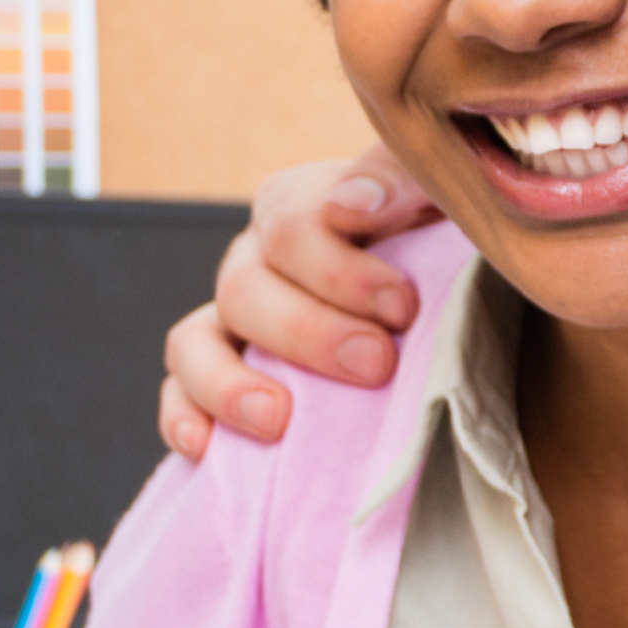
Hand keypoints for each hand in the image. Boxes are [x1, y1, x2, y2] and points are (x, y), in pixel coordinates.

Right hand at [153, 151, 446, 457]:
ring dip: (228, 383)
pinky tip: (208, 448)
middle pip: (243, 288)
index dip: (339, 269)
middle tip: (376, 364)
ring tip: (279, 420)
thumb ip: (403, 179)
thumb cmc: (446, 251)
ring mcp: (234, 323)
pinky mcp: (223, 380)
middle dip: (308, 331)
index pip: (289, 222)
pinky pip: (179, 396)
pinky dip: (185, 419)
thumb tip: (352, 201)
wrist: (448, 305)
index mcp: (304, 207)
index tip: (402, 305)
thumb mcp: (441, 202)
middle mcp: (258, 261)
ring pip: (193, 342)